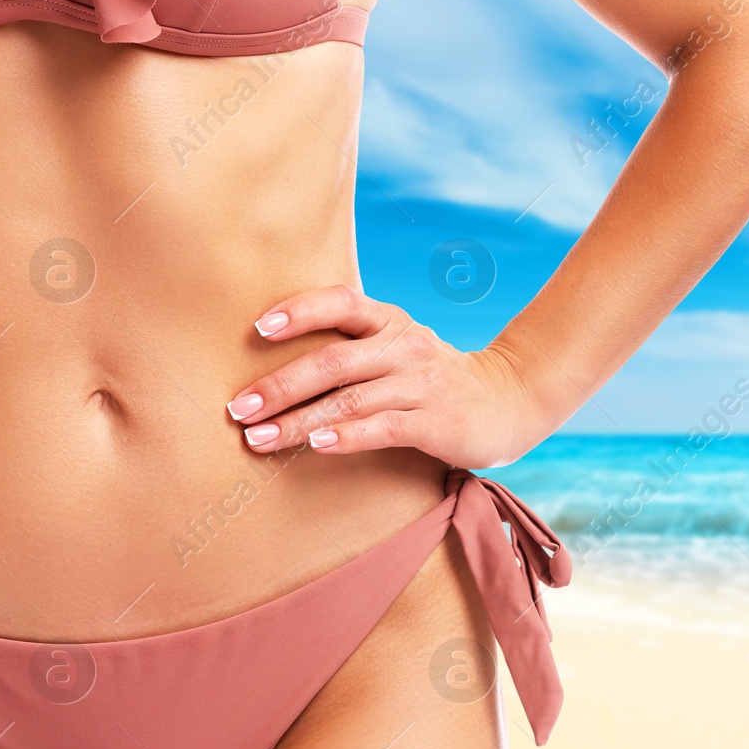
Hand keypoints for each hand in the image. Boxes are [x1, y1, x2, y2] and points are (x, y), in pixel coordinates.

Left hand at [224, 285, 553, 468]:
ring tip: (259, 439)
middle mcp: (405, 347)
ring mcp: (422, 384)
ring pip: (349, 400)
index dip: (298, 312)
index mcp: (391, 322)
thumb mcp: (399, 349)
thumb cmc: (434, 379)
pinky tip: (318, 445)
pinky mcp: (436, 422)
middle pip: (331, 361)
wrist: (510, 400)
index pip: (339, 303)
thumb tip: (274, 368)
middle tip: (238, 410)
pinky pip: (383, 427)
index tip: (256, 329)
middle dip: (278, 387)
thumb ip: (353, 350)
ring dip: (298, 421)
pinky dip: (347, 436)